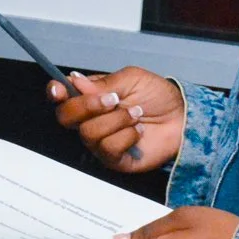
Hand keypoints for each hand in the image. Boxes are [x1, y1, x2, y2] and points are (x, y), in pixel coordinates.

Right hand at [50, 66, 185, 171]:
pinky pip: (108, 149)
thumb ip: (102, 83)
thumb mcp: (131, 79)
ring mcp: (101, 141)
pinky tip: (139, 131)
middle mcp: (91, 120)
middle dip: (87, 106)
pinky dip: (126, 136)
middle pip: (66, 117)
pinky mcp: (114, 159)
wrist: (182, 117)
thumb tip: (75, 82)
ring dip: (116, 120)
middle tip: (113, 99)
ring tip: (136, 114)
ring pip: (89, 133)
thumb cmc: (158, 96)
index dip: (55, 92)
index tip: (60, 89)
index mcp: (90, 97)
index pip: (62, 97)